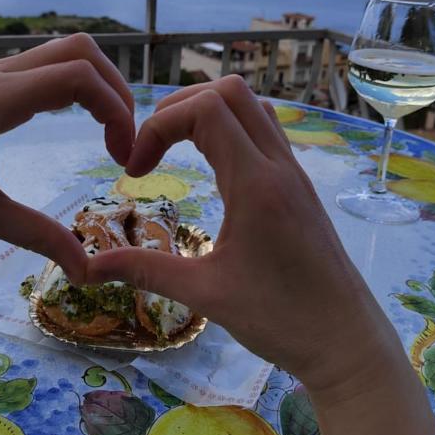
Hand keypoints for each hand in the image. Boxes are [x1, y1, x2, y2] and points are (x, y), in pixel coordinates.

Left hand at [0, 33, 133, 282]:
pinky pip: (47, 63)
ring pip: (67, 51)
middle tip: (123, 141)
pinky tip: (78, 121)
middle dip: (116, 90)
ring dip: (99, 85)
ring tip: (109, 133)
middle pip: (82, 50)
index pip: (77, 77)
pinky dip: (77, 84)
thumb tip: (85, 270)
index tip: (122, 157)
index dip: (116, 110)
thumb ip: (34, 234)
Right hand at [86, 75, 394, 391]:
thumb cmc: (280, 319)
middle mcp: (278, 165)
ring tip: (177, 149)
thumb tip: (87, 268)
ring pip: (252, 106)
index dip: (158, 126)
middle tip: (151, 150)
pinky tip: (213, 167)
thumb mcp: (205, 294)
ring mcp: (294, 172)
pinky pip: (265, 131)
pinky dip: (232, 129)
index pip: (204, 110)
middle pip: (228, 93)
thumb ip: (145, 271)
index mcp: (255, 183)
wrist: (346, 341)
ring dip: (208, 112)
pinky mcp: (299, 185)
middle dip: (178, 108)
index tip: (136, 171)